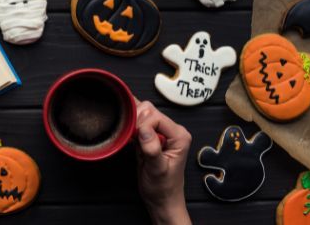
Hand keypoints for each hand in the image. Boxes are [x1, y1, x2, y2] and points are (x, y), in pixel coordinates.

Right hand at [135, 101, 191, 224]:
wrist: (162, 199)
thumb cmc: (163, 188)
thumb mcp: (157, 170)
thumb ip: (152, 149)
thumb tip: (144, 129)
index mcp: (179, 135)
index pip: (156, 117)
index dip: (143, 125)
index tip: (137, 140)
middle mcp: (171, 130)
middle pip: (149, 111)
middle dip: (136, 122)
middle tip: (134, 140)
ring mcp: (160, 132)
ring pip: (142, 114)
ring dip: (133, 124)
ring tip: (133, 141)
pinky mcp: (150, 136)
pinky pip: (138, 122)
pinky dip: (130, 127)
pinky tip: (130, 138)